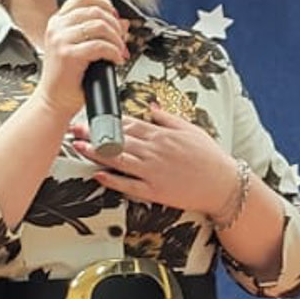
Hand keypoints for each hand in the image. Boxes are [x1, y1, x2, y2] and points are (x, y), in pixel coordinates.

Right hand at [34, 0, 126, 120]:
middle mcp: (56, 28)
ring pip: (100, 25)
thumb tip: (124, 23)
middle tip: (121, 39)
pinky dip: (114, 52)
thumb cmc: (67, 79)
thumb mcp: (81, 49)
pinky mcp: (67, 54)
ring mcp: (60, 40)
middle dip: (115, 25)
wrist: (54, 101)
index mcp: (57, 22)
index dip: (105, 4)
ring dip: (117, 39)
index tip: (115, 17)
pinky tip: (115, 60)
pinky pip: (101, 45)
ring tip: (119, 51)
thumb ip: (99, 33)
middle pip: (96, 10)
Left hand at [71, 106, 234, 214]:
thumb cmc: (210, 158)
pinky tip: (98, 175)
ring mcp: (154, 171)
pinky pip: (130, 185)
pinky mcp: (155, 191)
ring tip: (79, 148)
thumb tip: (151, 107)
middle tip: (75, 130)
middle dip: (95, 134)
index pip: (129, 124)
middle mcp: (155, 151)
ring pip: (120, 160)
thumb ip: (168, 118)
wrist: (224, 185)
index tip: (90, 117)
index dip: (107, 121)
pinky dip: (113, 180)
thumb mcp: (192, 130)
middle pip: (119, 140)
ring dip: (97, 154)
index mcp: (162, 135)